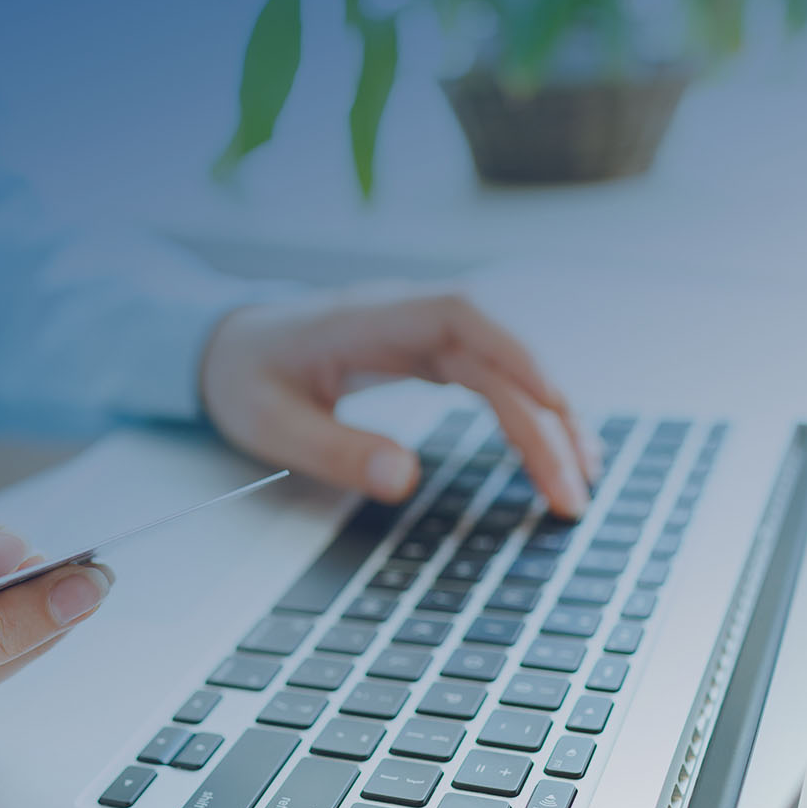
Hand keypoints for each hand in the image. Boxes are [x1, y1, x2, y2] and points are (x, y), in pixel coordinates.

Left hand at [200, 286, 599, 515]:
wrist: (226, 347)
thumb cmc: (244, 376)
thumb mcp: (270, 423)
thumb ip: (333, 448)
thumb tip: (404, 481)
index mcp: (370, 317)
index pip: (462, 317)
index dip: (516, 354)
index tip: (554, 406)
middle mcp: (409, 316)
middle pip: (498, 357)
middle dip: (544, 420)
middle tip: (570, 491)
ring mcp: (423, 333)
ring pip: (505, 369)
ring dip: (548, 420)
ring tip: (580, 479)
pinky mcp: (429, 354)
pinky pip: (492, 379)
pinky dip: (526, 414)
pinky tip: (552, 450)